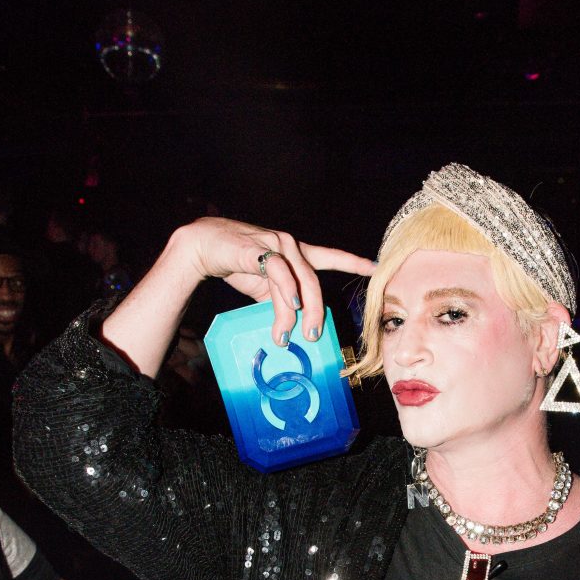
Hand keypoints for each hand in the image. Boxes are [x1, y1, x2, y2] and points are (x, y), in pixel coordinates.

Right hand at [179, 218, 375, 348]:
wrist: (205, 247)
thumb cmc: (237, 265)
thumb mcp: (265, 288)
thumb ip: (282, 302)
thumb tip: (291, 329)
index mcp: (296, 253)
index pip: (330, 257)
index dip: (352, 262)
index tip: (374, 268)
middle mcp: (291, 246)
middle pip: (314, 282)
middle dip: (315, 312)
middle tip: (313, 336)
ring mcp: (276, 244)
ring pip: (297, 282)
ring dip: (294, 313)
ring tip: (286, 335)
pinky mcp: (257, 248)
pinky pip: (279, 271)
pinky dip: (287, 290)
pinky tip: (290, 305)